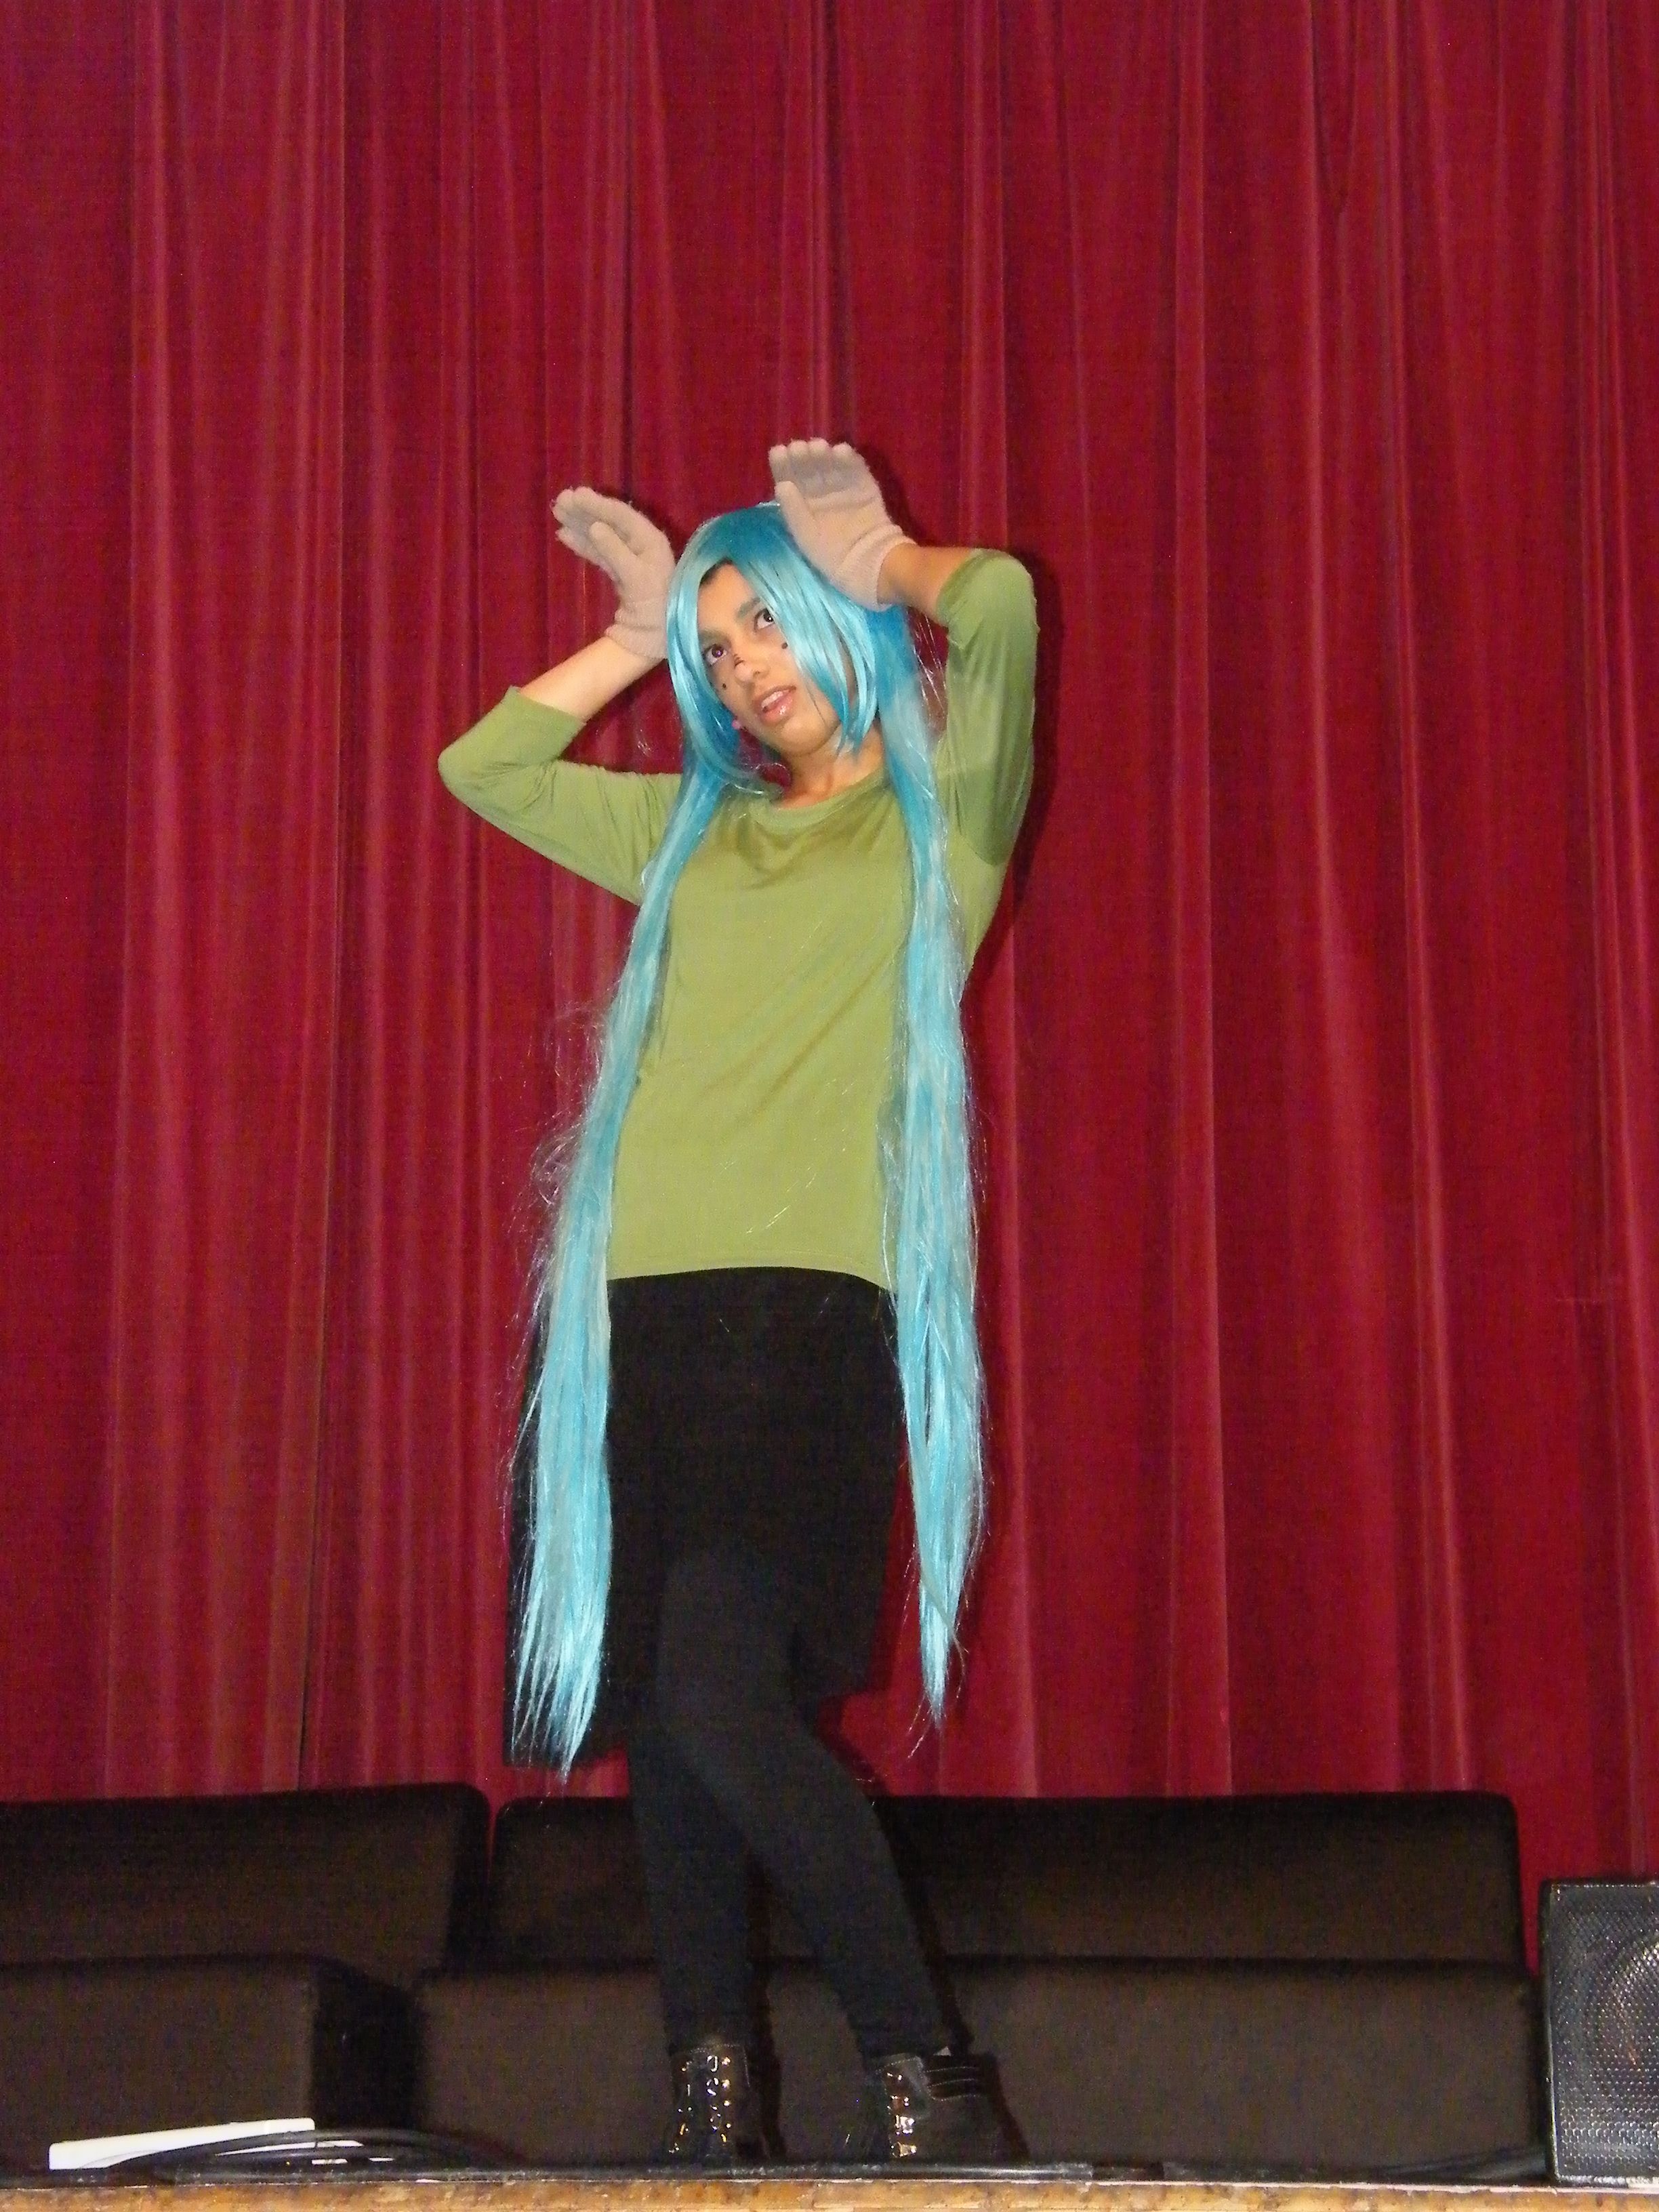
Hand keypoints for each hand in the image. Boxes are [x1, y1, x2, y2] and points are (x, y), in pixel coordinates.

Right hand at [552, 487, 675, 663]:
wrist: (655, 634)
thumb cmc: (654, 604)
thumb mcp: (636, 577)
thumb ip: (615, 551)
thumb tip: (594, 527)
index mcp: (649, 539)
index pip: (622, 515)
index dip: (598, 504)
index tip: (577, 495)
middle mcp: (640, 544)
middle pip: (609, 522)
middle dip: (585, 511)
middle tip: (561, 499)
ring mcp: (628, 557)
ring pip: (601, 535)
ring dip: (579, 524)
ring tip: (558, 512)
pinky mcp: (618, 571)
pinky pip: (598, 552)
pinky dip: (582, 544)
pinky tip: (564, 535)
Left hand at [767, 439, 911, 608]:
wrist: (869, 565)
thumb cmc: (832, 555)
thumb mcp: (806, 536)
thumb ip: (793, 511)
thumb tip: (781, 484)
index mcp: (804, 504)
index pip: (790, 479)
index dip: (784, 464)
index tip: (779, 451)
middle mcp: (822, 493)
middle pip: (810, 468)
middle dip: (803, 455)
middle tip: (800, 447)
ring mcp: (844, 488)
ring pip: (831, 464)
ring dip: (824, 453)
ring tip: (819, 447)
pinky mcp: (865, 487)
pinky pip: (857, 469)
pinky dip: (850, 459)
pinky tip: (841, 451)